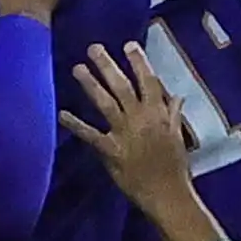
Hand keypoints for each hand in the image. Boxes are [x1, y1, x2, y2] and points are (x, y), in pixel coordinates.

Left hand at [63, 44, 204, 217]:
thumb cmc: (175, 167)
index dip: (139, 62)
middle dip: (108, 65)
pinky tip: (62, 114)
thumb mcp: (177, 137)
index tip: (128, 44)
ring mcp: (124, 134)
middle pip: (123, 86)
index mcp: (158, 114)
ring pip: (105, 103)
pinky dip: (76, 124)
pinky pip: (90, 135)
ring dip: (91, 84)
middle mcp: (140, 118)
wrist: (167, 195)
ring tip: (77, 68)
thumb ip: (173, 114)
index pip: (149, 81)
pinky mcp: (110, 151)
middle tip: (93, 48)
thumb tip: (177, 95)